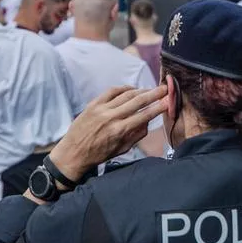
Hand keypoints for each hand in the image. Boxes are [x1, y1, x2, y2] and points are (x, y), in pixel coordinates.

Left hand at [49, 85, 167, 181]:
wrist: (73, 153)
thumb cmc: (99, 155)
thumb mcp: (121, 150)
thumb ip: (136, 135)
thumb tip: (148, 122)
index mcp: (120, 131)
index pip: (144, 115)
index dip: (158, 107)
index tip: (168, 101)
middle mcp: (112, 117)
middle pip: (138, 101)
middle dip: (154, 94)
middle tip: (164, 88)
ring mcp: (101, 109)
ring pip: (126, 94)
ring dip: (140, 90)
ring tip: (150, 90)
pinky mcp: (93, 104)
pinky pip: (111, 91)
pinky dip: (123, 88)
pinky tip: (131, 89)